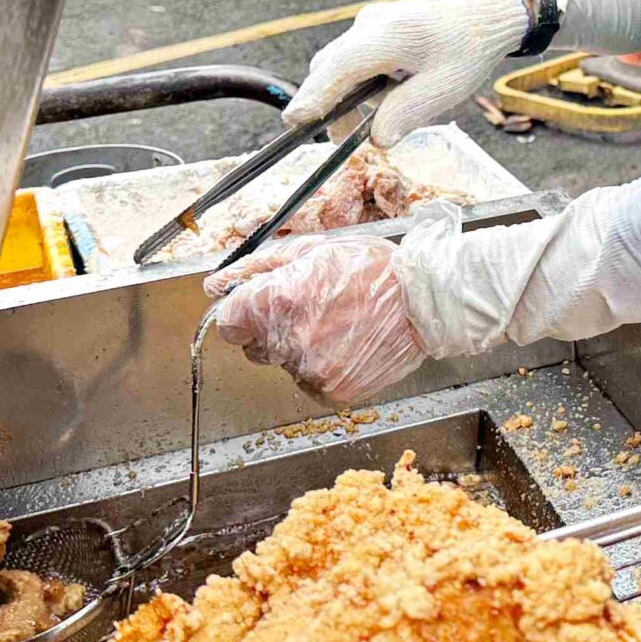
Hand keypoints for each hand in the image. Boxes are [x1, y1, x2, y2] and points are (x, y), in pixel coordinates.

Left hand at [202, 235, 426, 403]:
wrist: (425, 300)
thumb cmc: (371, 269)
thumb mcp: (312, 251)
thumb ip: (256, 269)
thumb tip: (215, 286)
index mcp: (278, 299)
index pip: (229, 322)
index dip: (245, 313)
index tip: (263, 307)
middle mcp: (288, 338)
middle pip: (254, 347)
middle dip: (273, 330)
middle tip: (314, 311)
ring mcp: (311, 369)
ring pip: (284, 366)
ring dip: (300, 350)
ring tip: (338, 326)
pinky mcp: (332, 390)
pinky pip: (310, 383)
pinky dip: (323, 369)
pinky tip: (347, 347)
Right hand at [285, 0, 532, 140]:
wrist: (482, 16)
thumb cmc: (467, 50)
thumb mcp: (444, 88)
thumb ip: (407, 113)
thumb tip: (375, 139)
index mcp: (390, 35)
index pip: (341, 67)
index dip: (316, 95)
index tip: (295, 120)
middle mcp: (371, 25)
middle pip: (330, 68)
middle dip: (329, 105)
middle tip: (345, 140)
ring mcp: (369, 24)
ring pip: (339, 65)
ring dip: (349, 96)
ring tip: (388, 112)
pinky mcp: (373, 29)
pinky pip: (353, 60)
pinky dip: (360, 83)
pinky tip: (392, 92)